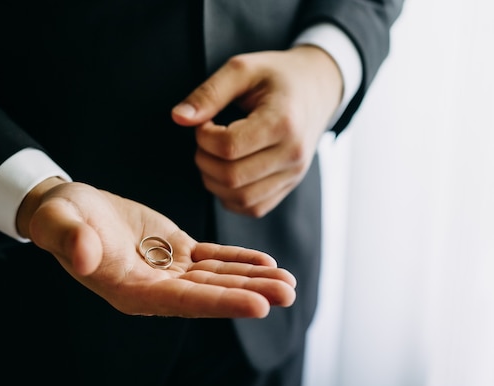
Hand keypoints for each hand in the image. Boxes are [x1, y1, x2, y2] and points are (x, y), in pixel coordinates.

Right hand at [16, 178, 296, 317]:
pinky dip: (238, 260)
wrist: (70, 209)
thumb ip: (69, 239)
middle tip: (289, 293)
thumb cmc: (60, 218)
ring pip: (216, 277)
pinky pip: (211, 258)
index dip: (220, 303)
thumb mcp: (59, 223)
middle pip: (208, 294)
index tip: (259, 305)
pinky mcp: (175, 250)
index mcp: (130, 289)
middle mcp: (154, 286)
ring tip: (288, 282)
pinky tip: (265, 262)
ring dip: (252, 279)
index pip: (182, 301)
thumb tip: (83, 255)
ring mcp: (167, 269)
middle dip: (249, 294)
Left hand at [172, 45, 342, 216]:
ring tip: (215, 154)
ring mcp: (292, 174)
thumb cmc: (277, 76)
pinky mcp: (288, 187)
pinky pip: (251, 207)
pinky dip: (229, 195)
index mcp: (283, 122)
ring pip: (239, 198)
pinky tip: (227, 170)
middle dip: (204, 159)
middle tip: (206, 139)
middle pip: (231, 177)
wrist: (316, 88)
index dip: (204, 136)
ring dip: (213, 180)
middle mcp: (293, 154)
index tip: (205, 122)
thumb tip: (179, 117)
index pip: (229, 147)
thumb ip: (209, 93)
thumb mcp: (242, 69)